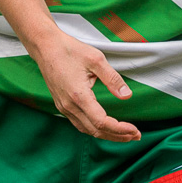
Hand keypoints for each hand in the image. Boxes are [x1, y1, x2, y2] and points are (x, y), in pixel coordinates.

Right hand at [23, 28, 140, 141]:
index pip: (102, 122)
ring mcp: (63, 107)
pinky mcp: (61, 105)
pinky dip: (94, 129)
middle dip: (117, 136)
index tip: (134, 130)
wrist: (46, 47)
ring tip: (124, 134)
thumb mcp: (96, 60)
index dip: (120, 129)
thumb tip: (126, 95)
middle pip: (95, 130)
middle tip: (135, 136)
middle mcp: (69, 105)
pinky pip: (79, 123)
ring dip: (106, 134)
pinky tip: (104, 127)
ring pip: (87, 129)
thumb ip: (113, 79)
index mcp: (79, 96)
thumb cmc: (69, 50)